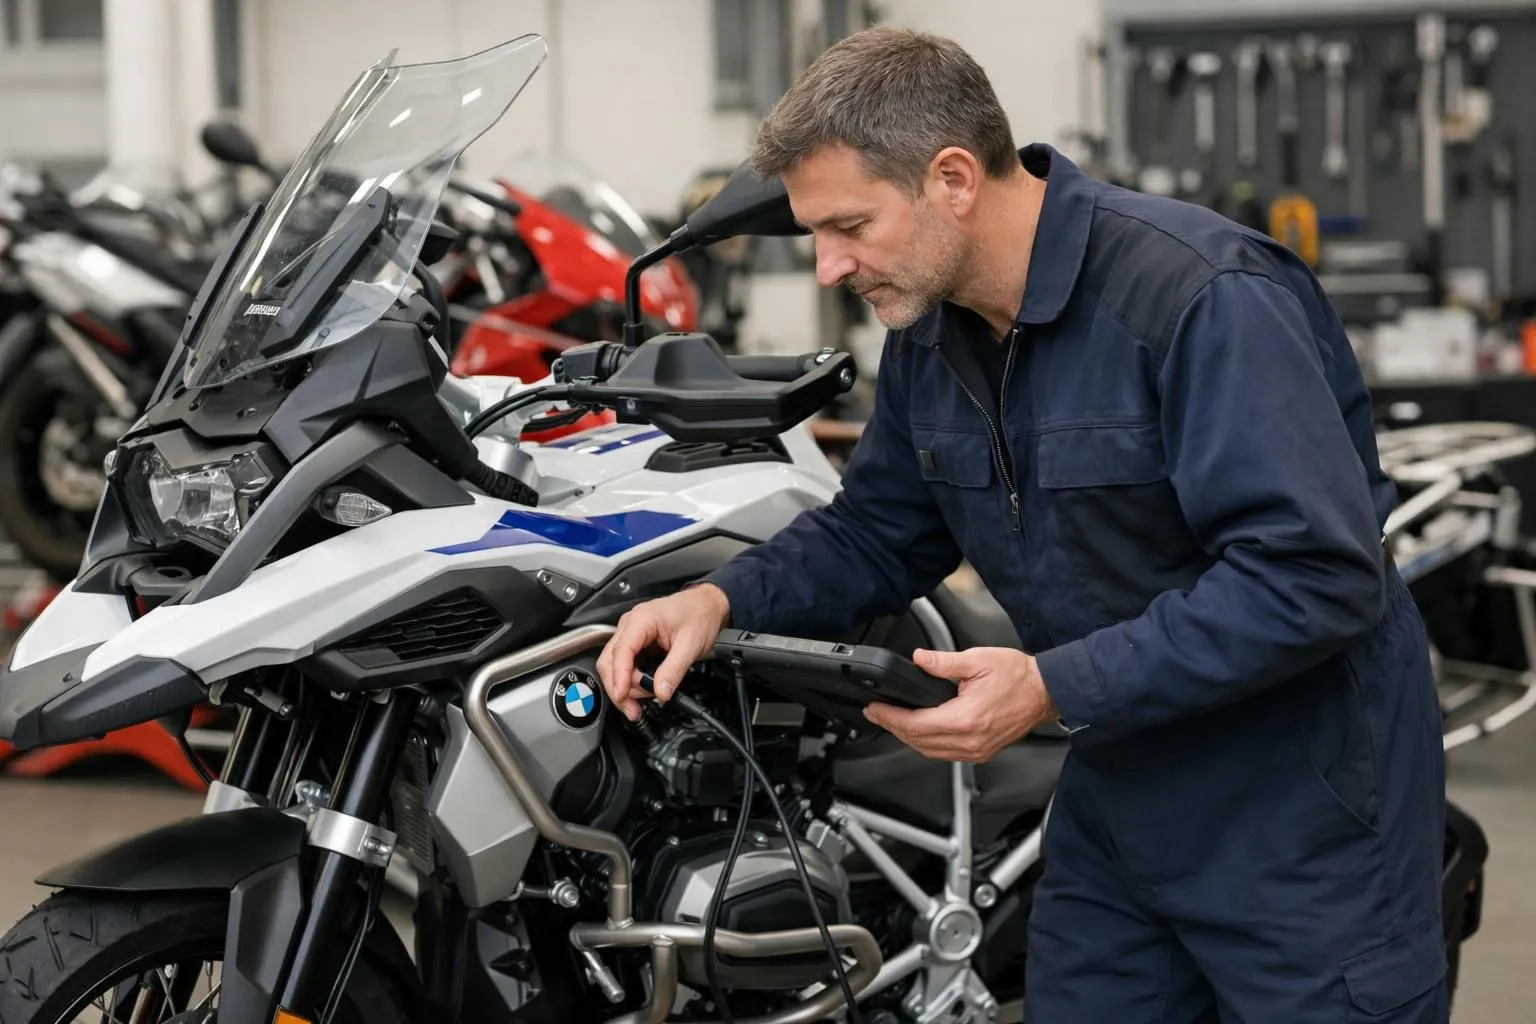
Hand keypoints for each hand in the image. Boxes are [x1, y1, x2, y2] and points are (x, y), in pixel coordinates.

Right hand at [596, 584, 730, 721]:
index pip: (621, 652)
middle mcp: (630, 624)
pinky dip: (628, 680)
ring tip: (639, 703)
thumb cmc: (700, 614)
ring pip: (613, 664)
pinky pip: (623, 663)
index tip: (623, 696)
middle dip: (618, 688)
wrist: (708, 604)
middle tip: (632, 709)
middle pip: (609, 661)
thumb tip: (661, 692)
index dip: (619, 678)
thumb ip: (674, 670)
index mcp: (641, 620)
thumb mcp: (691, 645)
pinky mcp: (635, 641)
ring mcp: (631, 632)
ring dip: (622, 686)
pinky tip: (639, 691)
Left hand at [863, 648, 1057, 762]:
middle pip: (918, 742)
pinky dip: (927, 745)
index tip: (874, 708)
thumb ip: (943, 663)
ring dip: (908, 738)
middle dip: (893, 727)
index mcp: (965, 719)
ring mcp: (976, 750)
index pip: (915, 724)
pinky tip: (920, 732)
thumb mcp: (978, 660)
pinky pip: (945, 754)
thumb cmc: (1019, 677)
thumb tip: (919, 659)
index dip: (890, 717)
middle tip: (876, 714)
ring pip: (930, 752)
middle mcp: (969, 741)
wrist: (1046, 692)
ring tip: (892, 722)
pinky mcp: (982, 752)